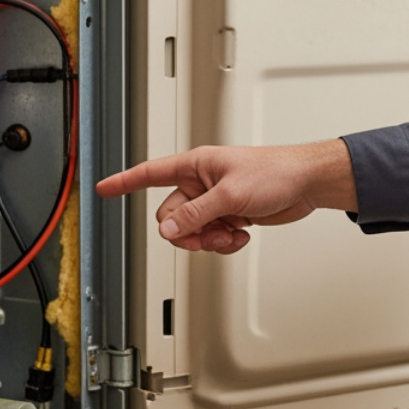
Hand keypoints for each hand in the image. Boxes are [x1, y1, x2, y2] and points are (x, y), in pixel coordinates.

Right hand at [95, 140, 357, 254]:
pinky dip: (224, 241)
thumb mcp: (231, 195)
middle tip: (208, 235)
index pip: (149, 173)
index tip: (103, 189)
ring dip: (209, 239)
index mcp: (195, 166)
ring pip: (192, 231)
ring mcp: (214, 201)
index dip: (124, 182)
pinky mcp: (229, 215)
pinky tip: (241, 234)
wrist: (305, 184)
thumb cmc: (275, 172)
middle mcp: (201, 183)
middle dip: (188, 232)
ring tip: (231, 234)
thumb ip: (197, 214)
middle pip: (171, 217)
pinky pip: (212, 236)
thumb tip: (171, 231)